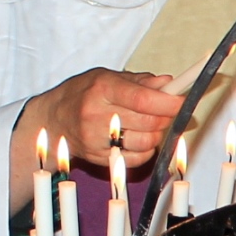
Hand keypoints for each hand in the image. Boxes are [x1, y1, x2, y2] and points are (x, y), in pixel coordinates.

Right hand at [25, 68, 183, 167]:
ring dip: (156, 134)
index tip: (184, 101)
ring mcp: (97, 139)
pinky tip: (138, 138)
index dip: (168, 102)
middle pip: (148, 122)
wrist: (51, 121)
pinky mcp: (99, 158)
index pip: (142, 98)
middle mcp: (98, 115)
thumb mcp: (106, 77)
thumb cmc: (81, 94)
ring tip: (149, 123)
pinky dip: (146, 149)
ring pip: (145, 142)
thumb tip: (168, 84)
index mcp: (102, 89)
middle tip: (168, 110)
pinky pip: (136, 158)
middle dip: (166, 116)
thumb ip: (139, 81)